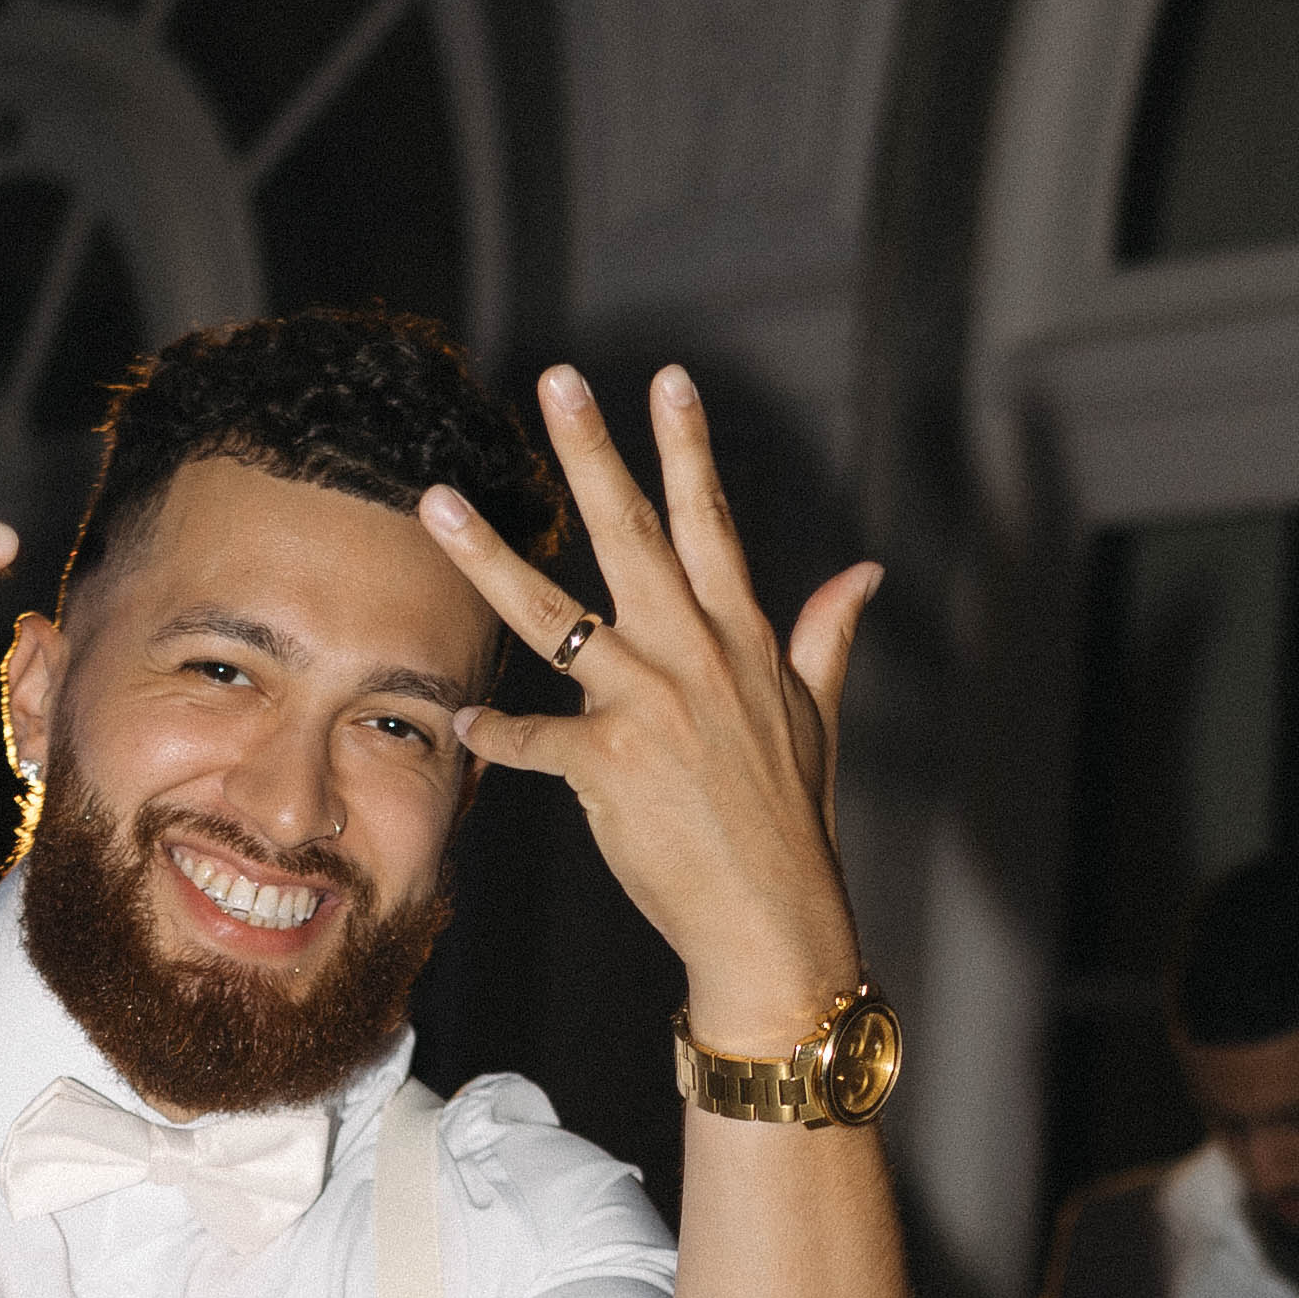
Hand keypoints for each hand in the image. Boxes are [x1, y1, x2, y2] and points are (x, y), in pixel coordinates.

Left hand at [419, 363, 877, 1033]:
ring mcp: (649, 706)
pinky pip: (532, 737)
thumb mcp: (814, 718)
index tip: (666, 378)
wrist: (771, 918)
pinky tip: (464, 725)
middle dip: (591, 451)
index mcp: (741, 639)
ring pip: (552, 614)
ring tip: (437, 501)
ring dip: (486, 555)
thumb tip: (861, 573)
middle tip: (555, 380)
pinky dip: (497, 736)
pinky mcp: (608, 765)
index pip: (709, 523)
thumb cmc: (788, 822)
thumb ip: (825, 635)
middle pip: (631, 533)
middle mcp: (694, 656)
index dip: (687, 447)